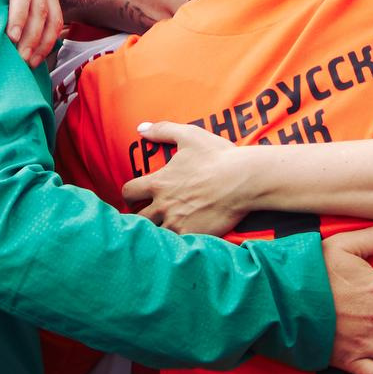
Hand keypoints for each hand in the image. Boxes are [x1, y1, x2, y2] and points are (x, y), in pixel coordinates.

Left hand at [124, 122, 254, 236]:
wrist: (244, 180)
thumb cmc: (217, 156)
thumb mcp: (189, 135)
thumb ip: (162, 130)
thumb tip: (141, 128)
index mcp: (158, 183)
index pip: (129, 192)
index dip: (128, 195)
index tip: (133, 198)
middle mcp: (163, 205)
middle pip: (137, 218)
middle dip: (139, 217)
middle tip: (147, 216)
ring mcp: (177, 222)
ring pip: (154, 233)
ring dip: (156, 231)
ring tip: (161, 229)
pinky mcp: (192, 235)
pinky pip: (174, 244)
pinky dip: (174, 242)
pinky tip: (179, 237)